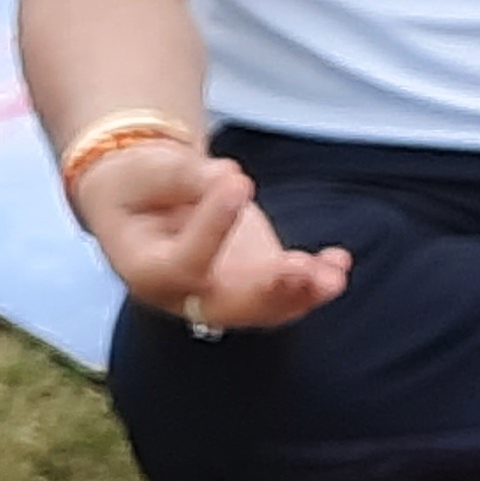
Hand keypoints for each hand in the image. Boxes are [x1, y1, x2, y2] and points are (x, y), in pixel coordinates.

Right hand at [76, 141, 351, 331]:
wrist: (151, 194)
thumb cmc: (141, 183)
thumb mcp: (146, 172)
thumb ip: (182, 176)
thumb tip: (227, 176)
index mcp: (145, 270)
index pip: (182, 264)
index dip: (211, 228)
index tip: (239, 182)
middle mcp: (183, 294)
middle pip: (226, 306)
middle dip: (266, 292)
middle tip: (298, 268)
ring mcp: (222, 290)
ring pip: (263, 308)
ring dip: (301, 295)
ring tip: (332, 277)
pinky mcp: (254, 277)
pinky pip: (285, 292)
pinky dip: (314, 282)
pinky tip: (338, 260)